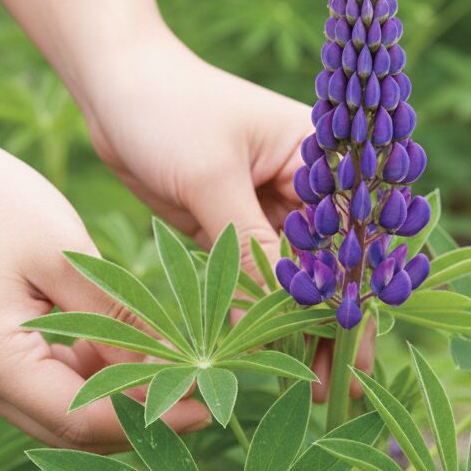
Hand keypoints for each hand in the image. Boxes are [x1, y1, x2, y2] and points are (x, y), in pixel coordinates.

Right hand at [0, 125, 210, 449]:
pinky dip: (89, 379)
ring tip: (172, 373)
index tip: (203, 409)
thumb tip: (166, 372)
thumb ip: (116, 320)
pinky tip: (123, 350)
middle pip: (70, 429)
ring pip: (61, 414)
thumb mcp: (68, 256)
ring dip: (116, 400)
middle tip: (199, 398)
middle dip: (138, 418)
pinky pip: (46, 388)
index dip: (148, 420)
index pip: (81, 419)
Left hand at [77, 23, 373, 398]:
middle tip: (338, 386)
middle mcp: (307, 185)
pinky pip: (259, 278)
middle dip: (335, 324)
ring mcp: (272, 207)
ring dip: (302, 328)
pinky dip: (265, 313)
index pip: (354, 235)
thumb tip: (276, 319)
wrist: (113, 84)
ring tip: (314, 385)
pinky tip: (272, 352)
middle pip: (333, 266)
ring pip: (298, 280)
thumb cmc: (168, 109)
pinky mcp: (237, 224)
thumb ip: (248, 248)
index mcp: (321, 157)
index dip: (357, 295)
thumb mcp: (211, 177)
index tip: (355, 349)